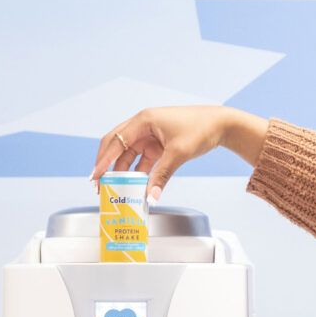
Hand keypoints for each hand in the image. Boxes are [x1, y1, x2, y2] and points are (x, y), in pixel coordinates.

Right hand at [89, 105, 228, 199]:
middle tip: (99, 185)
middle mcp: (143, 126)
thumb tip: (150, 196)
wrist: (220, 125)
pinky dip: (137, 173)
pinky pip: (142, 161)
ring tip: (114, 190)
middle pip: (116, 146)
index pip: (116, 141)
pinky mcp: (158, 146)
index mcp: (143, 120)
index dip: (103, 160)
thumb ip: (162, 176)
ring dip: (121, 172)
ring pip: (128, 156)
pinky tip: (134, 187)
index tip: (95, 177)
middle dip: (106, 166)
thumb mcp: (178, 154)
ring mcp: (150, 136)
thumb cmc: (200, 129)